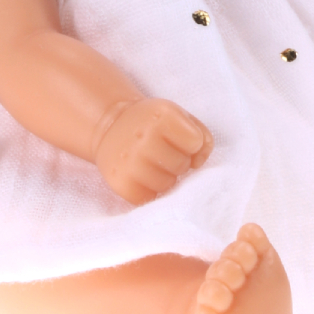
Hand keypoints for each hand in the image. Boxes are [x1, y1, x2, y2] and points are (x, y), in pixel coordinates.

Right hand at [93, 98, 213, 204]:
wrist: (111, 126)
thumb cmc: (153, 123)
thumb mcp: (179, 116)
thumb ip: (202, 136)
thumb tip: (197, 164)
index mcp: (161, 115)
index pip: (195, 142)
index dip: (190, 143)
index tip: (177, 138)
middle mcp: (143, 137)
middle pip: (182, 165)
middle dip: (178, 161)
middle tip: (164, 153)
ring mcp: (129, 161)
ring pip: (167, 185)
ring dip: (165, 177)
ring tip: (153, 164)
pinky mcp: (119, 182)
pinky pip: (149, 198)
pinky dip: (149, 190)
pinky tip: (141, 176)